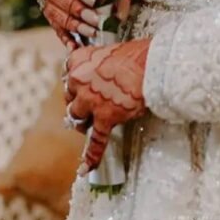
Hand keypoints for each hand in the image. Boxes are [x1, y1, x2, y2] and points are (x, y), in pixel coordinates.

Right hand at [37, 0, 137, 50]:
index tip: (95, 0)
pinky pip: (54, 26)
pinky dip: (66, 37)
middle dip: (78, 9)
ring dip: (74, 24)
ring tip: (91, 31)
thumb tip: (118, 10)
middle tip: (96, 19)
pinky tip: (76, 45)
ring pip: (54, 11)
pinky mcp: (51, 13)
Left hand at [64, 37, 150, 171]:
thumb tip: (104, 75)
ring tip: (89, 123)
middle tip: (88, 104)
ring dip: (82, 121)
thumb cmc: (136, 54)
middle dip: (78, 101)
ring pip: (76, 117)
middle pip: (69, 97)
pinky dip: (91, 156)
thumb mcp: (109, 51)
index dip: (75, 80)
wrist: (150, 64)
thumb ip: (99, 64)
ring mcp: (90, 101)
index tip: (80, 83)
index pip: (68, 73)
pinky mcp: (105, 118)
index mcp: (79, 60)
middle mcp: (79, 81)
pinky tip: (86, 168)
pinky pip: (96, 141)